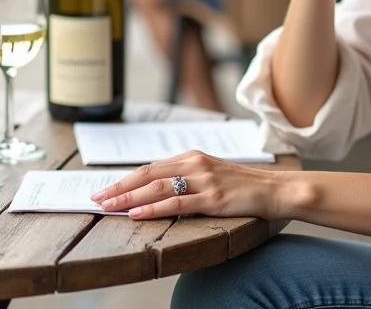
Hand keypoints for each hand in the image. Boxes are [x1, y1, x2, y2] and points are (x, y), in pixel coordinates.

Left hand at [91, 150, 282, 219]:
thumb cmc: (242, 185)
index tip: (105, 187)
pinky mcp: (213, 198)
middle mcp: (194, 164)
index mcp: (192, 156)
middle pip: (147, 174)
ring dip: (129, 198)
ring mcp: (204, 180)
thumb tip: (157, 188)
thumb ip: (187, 175)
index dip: (125, 178)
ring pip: (157, 188)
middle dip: (119, 187)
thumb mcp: (211, 173)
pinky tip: (137, 214)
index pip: (150, 167)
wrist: (274, 189)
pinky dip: (153, 209)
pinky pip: (176, 204)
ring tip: (109, 206)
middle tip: (97, 197)